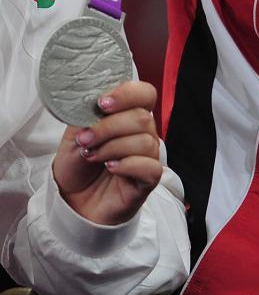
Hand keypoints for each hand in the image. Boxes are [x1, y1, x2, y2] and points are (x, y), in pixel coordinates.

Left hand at [52, 80, 163, 225]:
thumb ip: (84, 116)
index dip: (127, 94)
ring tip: (92, 156)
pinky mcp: (147, 180)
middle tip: (85, 139)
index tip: (102, 103)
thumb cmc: (77, 165)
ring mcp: (147, 157)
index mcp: (129, 115)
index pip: (145, 94)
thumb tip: (92, 104)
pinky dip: (128, 165)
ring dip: (112, 148)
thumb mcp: (73, 135)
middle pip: (142, 118)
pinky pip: (150, 167)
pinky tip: (111, 167)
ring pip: (145, 142)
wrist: (72, 200)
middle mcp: (143, 133)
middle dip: (108, 127)